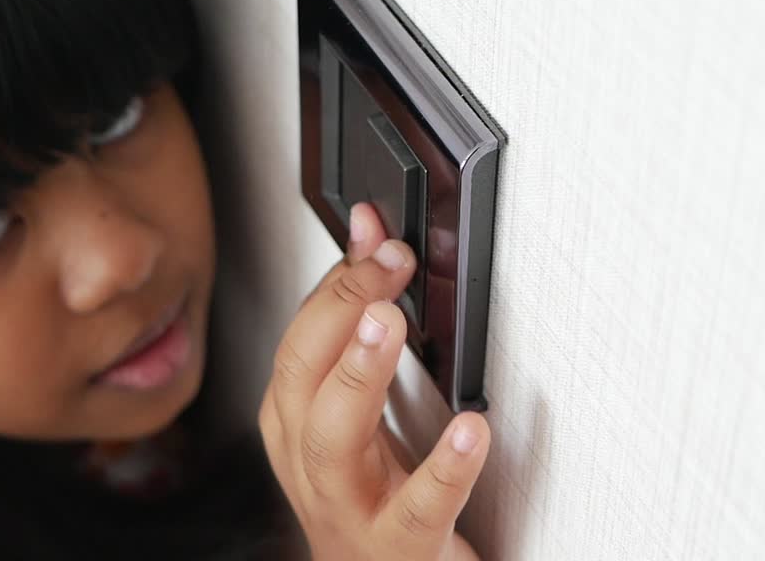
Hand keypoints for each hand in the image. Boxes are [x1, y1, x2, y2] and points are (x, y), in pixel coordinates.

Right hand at [259, 202, 490, 560]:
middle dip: (340, 310)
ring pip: (333, 438)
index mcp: (294, 419)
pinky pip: (417, 508)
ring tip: (392, 323)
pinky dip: (444, 468)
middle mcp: (310, 458)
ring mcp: (349, 504)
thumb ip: (361, 318)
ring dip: (359, 374)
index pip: (300, 337)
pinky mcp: (398, 545)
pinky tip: (470, 429)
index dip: (337, 279)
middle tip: (387, 265)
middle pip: (302, 377)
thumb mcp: (356, 403)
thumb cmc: (365, 490)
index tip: (376, 235)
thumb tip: (371, 236)